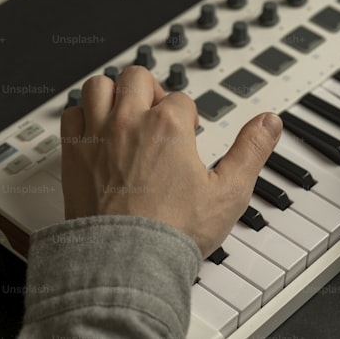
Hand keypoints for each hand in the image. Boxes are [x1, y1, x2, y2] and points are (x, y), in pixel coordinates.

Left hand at [60, 65, 282, 256]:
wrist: (127, 261)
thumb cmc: (174, 232)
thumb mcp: (229, 193)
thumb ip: (251, 151)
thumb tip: (269, 123)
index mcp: (169, 125)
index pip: (181, 98)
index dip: (188, 116)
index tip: (188, 136)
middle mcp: (129, 122)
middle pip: (138, 77)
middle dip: (151, 90)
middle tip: (157, 114)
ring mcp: (97, 136)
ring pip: (99, 86)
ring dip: (113, 93)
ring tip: (125, 113)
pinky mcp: (73, 154)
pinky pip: (70, 115)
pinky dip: (82, 117)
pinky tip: (96, 132)